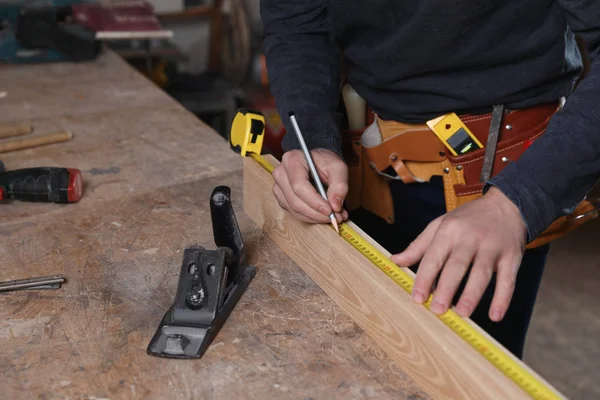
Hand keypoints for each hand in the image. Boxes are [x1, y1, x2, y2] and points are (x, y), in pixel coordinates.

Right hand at [272, 149, 348, 223]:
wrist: (317, 162)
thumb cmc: (325, 162)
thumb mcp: (338, 167)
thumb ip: (339, 185)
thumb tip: (335, 206)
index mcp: (292, 160)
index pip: (299, 185)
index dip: (314, 201)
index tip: (330, 210)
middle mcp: (281, 173)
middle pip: (295, 201)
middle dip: (317, 213)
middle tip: (336, 217)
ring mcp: (279, 187)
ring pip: (295, 210)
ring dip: (315, 217)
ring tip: (334, 216)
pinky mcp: (282, 198)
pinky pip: (295, 213)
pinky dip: (311, 217)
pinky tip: (324, 215)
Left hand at [390, 187, 527, 321]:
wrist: (506, 204)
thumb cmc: (467, 219)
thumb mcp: (440, 225)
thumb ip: (419, 245)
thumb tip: (395, 261)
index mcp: (449, 231)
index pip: (434, 257)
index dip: (425, 278)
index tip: (418, 298)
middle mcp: (470, 239)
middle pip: (457, 266)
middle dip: (447, 289)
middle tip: (437, 310)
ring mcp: (492, 247)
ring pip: (482, 274)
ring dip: (472, 295)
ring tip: (462, 313)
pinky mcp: (512, 256)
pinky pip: (508, 280)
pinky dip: (503, 298)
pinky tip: (495, 316)